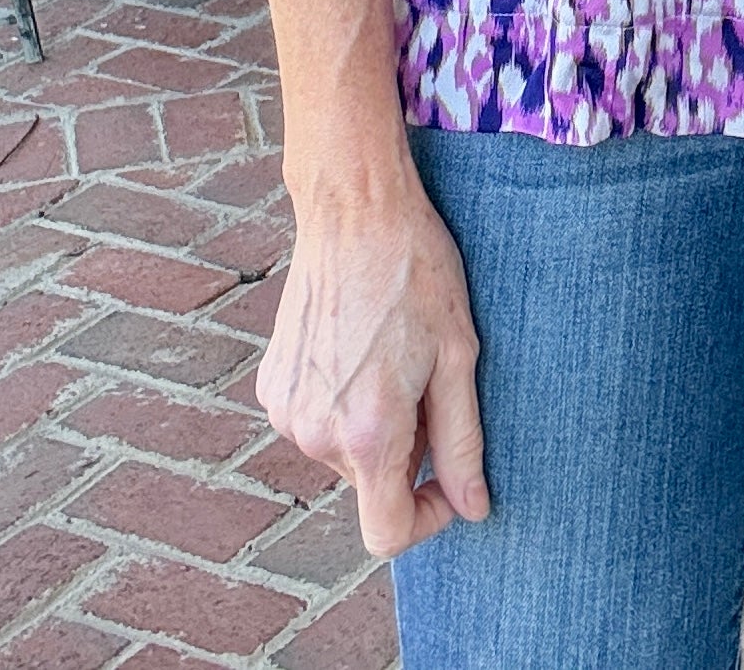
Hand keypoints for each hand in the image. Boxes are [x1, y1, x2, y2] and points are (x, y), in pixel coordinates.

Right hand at [259, 185, 488, 556]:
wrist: (354, 209)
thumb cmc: (415, 273)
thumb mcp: (458, 355)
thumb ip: (462, 443)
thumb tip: (473, 508)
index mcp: (366, 434)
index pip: (386, 532)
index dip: (427, 519)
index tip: (448, 480)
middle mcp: (314, 433)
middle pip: (369, 483)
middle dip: (406, 450)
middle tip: (426, 379)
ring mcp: (284, 409)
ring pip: (343, 451)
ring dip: (374, 424)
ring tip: (392, 354)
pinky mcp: (270, 384)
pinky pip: (315, 420)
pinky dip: (342, 401)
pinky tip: (359, 345)